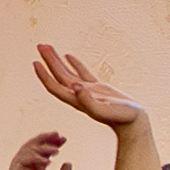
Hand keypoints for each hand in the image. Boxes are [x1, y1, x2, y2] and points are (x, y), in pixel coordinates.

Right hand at [1, 129, 76, 169]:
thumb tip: (68, 163)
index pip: (41, 157)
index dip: (51, 146)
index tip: (63, 139)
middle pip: (32, 151)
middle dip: (44, 140)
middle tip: (59, 135)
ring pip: (25, 153)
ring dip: (39, 146)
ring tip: (54, 147)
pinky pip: (19, 162)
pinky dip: (32, 157)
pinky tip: (46, 160)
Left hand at [28, 44, 143, 135]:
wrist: (134, 124)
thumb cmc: (121, 118)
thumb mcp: (104, 110)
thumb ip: (89, 101)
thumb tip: (76, 86)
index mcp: (77, 100)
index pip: (55, 86)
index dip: (44, 75)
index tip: (36, 62)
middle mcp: (79, 95)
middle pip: (58, 76)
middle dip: (48, 61)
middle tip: (40, 45)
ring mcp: (88, 91)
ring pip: (68, 73)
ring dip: (57, 61)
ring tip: (48, 47)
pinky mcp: (98, 88)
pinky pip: (82, 73)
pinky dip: (74, 63)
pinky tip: (68, 56)